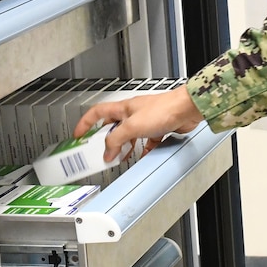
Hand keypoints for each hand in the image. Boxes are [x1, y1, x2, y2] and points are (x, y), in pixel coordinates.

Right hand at [73, 85, 205, 162]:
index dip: (86, 123)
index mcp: (123, 108)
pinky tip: (143, 157)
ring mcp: (146, 121)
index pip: (97, 113)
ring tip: (119, 158)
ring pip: (130, 136)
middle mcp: (133, 113)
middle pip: (113, 126)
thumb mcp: (132, 126)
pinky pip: (147, 141)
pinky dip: (143, 150)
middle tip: (101, 152)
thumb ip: (117, 139)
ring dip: (124, 147)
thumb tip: (107, 151)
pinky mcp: (159, 128)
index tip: (79, 135)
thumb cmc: (164, 109)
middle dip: (106, 140)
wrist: (187, 110)